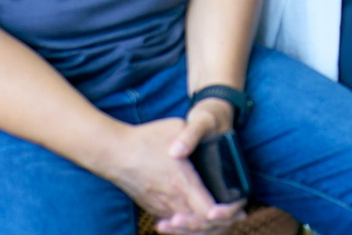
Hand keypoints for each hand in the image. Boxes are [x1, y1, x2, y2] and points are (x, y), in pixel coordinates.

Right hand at [104, 114, 238, 234]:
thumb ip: (194, 134)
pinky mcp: (152, 207)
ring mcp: (161, 206)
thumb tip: (206, 133)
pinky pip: (174, 223)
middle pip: (201, 227)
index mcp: (182, 183)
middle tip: (237, 215)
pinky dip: (189, 225)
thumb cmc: (145, 138)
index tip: (239, 206)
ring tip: (221, 218)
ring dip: (205, 226)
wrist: (112, 152)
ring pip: (187, 228)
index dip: (228, 214)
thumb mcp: (176, 127)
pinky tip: (196, 218)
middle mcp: (173, 200)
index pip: (210, 213)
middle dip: (222, 224)